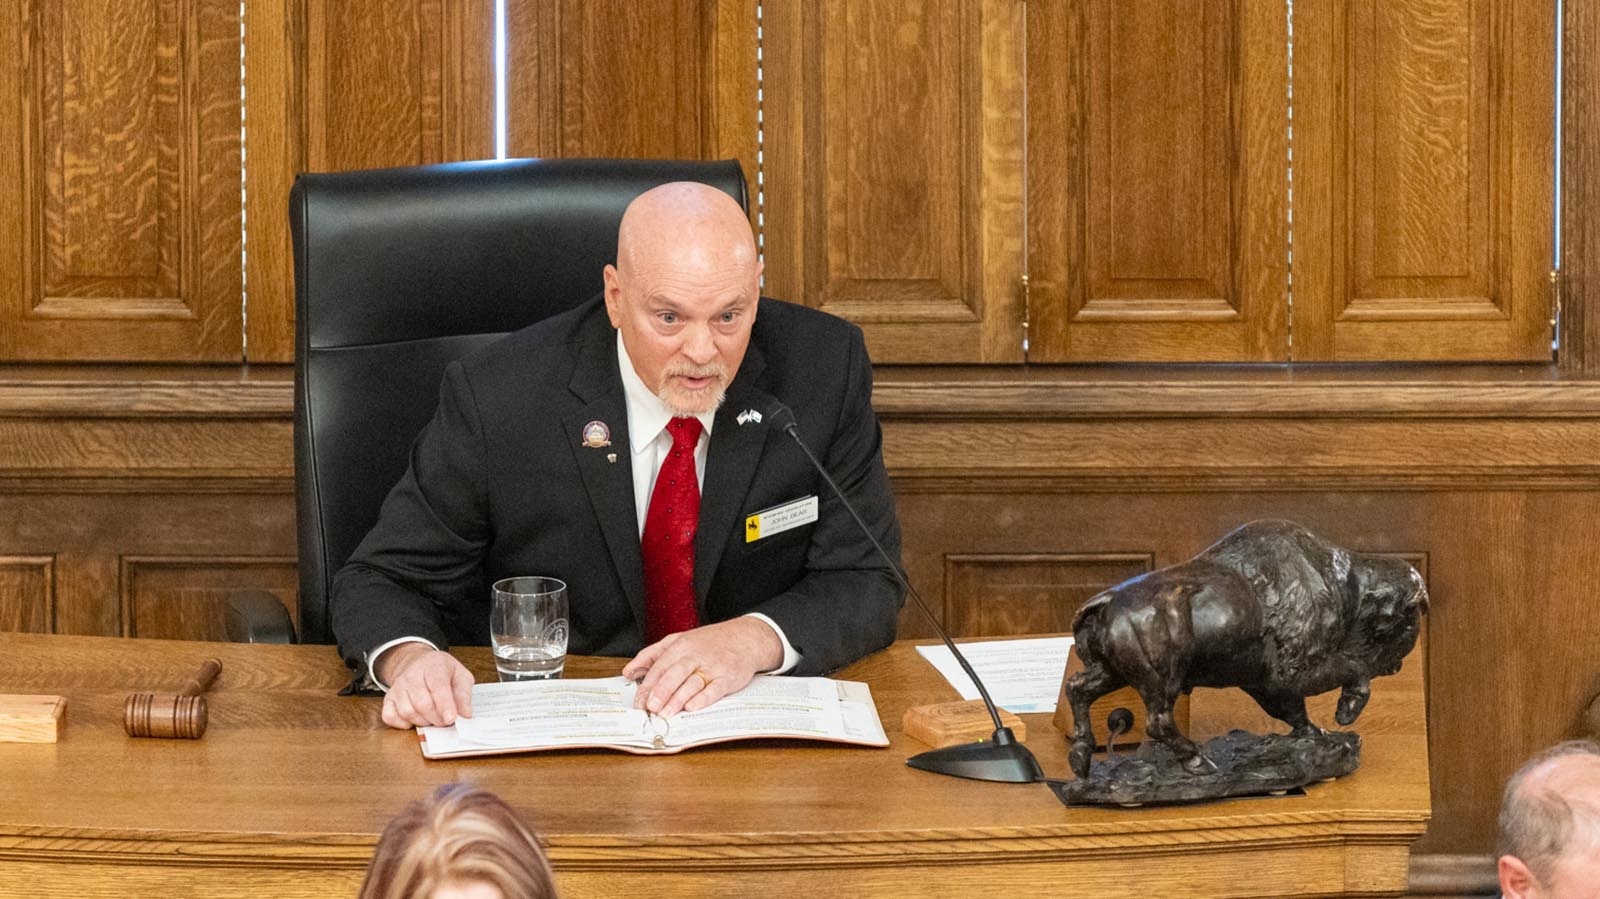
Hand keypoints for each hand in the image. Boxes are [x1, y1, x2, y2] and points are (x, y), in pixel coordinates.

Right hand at [377, 644, 475, 728]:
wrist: (418, 663)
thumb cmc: (441, 671)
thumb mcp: (460, 676)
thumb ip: (464, 694)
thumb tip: (465, 714)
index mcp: (433, 665)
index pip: (437, 686)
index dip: (445, 704)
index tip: (451, 719)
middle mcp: (412, 675)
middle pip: (422, 703)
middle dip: (437, 718)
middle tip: (446, 721)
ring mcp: (398, 687)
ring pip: (407, 712)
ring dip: (423, 722)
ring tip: (433, 718)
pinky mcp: (388, 698)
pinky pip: (390, 716)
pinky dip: (402, 724)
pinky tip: (415, 720)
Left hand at [621, 617, 782, 717]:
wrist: (745, 638)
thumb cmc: (709, 642)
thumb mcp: (678, 640)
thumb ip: (652, 655)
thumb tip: (629, 671)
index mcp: (680, 646)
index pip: (659, 667)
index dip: (647, 686)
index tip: (639, 702)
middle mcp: (695, 656)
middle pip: (674, 673)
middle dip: (661, 691)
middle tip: (650, 708)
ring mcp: (712, 666)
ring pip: (692, 683)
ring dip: (678, 699)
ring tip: (665, 713)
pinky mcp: (728, 677)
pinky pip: (715, 689)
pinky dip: (704, 698)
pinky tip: (692, 707)